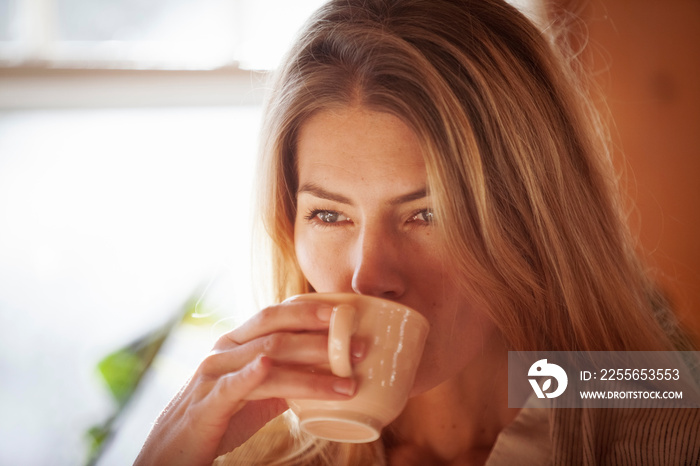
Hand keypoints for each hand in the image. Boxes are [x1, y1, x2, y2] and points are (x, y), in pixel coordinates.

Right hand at [135, 299, 359, 465]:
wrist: (171, 451)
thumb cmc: (218, 418)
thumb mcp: (255, 392)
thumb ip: (284, 377)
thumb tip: (327, 371)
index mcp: (236, 342)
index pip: (276, 314)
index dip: (311, 310)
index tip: (347, 312)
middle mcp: (224, 349)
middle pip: (276, 328)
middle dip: (321, 334)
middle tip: (360, 346)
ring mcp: (214, 373)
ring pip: (268, 357)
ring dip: (312, 368)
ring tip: (347, 380)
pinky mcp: (208, 402)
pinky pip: (236, 385)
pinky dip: (256, 374)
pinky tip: (273, 369)